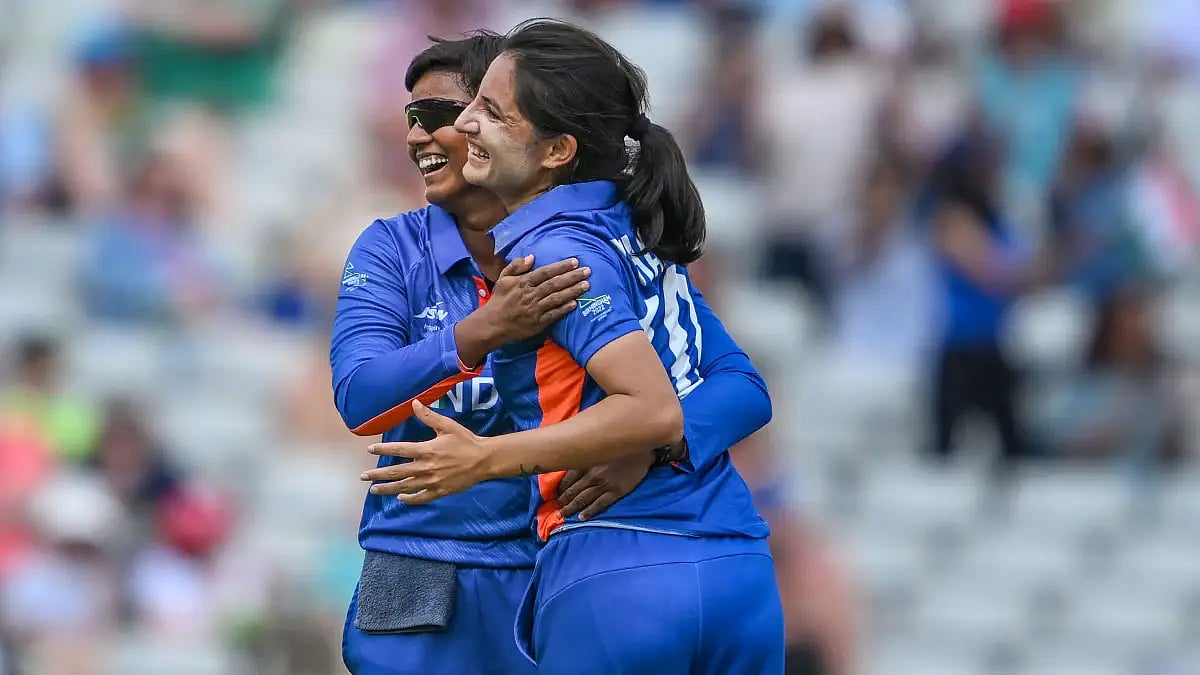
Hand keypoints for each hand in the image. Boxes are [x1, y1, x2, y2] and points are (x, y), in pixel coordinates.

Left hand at [360, 401, 494, 504]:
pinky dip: (409, 499)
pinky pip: (420, 498)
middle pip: (396, 472)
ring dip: (388, 489)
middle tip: (363, 476)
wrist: (484, 460)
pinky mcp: (439, 491)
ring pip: (404, 487)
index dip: (383, 449)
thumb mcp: (448, 425)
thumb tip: (414, 403)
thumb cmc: (466, 441)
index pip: (399, 450)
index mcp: (426, 450)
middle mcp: (425, 467)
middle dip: (377, 475)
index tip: (370, 449)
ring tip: (374, 490)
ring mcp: (431, 482)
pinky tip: (400, 499)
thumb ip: (429, 416)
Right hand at [483, 255, 591, 342]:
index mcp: (523, 283)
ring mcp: (535, 309)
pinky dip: (564, 309)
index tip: (575, 261)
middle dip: (572, 277)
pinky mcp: (538, 323)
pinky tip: (575, 304)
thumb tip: (532, 257)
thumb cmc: (500, 300)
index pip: (545, 272)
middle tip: (587, 271)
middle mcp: (530, 295)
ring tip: (586, 285)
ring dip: (572, 291)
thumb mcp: (503, 279)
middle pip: (554, 284)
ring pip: (556, 298)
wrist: (492, 324)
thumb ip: (516, 266)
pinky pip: (553, 314)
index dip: (561, 267)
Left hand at [556, 452, 653, 520]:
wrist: (643, 448)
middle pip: (573, 491)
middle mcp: (592, 474)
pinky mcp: (616, 491)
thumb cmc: (621, 443)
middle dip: (563, 501)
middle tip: (555, 508)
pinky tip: (582, 517)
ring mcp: (604, 484)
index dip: (560, 488)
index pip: (567, 478)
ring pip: (583, 499)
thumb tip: (571, 458)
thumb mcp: (599, 445)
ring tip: (563, 515)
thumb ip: (586, 453)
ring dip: (571, 508)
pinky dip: (589, 512)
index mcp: (587, 461)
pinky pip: (599, 504)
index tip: (555, 494)